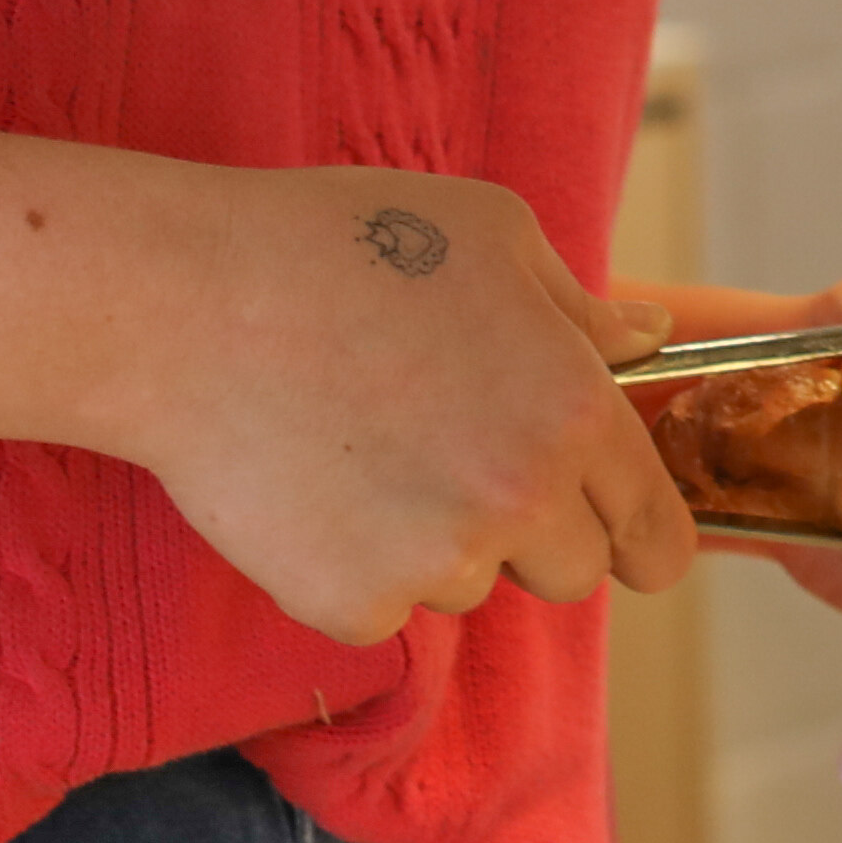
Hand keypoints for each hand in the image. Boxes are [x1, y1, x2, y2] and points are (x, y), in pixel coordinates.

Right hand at [97, 165, 697, 641]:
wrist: (186, 303)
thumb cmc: (339, 244)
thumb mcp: (490, 234)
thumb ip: (581, 307)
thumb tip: (650, 339)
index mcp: (575, 412)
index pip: (655, 531)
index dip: (647, 542)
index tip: (635, 552)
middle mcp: (523, 498)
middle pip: (572, 574)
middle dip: (534, 536)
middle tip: (456, 465)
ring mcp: (437, 560)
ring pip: (470, 586)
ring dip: (438, 542)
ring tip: (363, 446)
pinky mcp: (353, 603)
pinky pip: (383, 609)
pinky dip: (356, 569)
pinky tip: (312, 486)